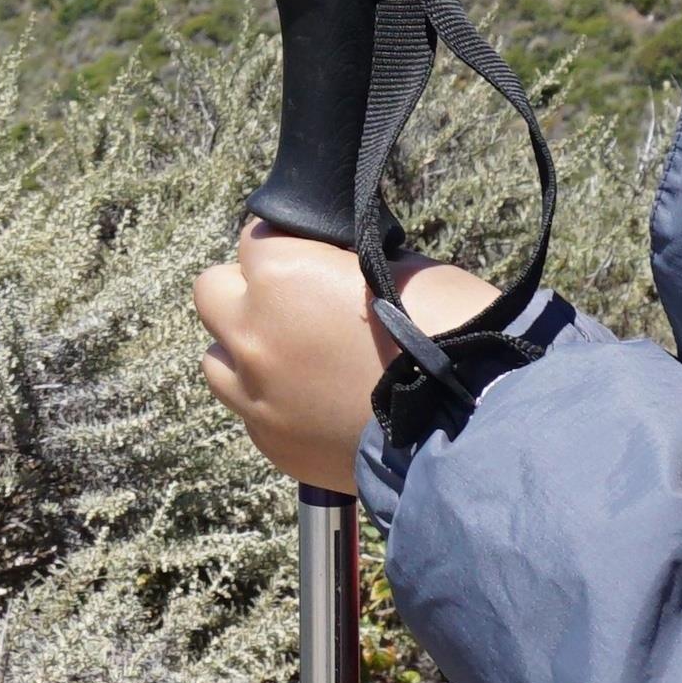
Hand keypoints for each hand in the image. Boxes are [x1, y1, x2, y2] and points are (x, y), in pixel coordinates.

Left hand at [194, 229, 493, 493]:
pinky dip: (272, 401)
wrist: (469, 430)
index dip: (287, 246)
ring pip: (216, 359)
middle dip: (248, 292)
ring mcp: (256, 395)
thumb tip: (331, 270)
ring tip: (297, 359)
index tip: (311, 259)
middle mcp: (254, 333)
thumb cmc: (450, 336)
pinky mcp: (272, 443)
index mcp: (281, 276)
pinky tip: (316, 402)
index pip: (254, 238)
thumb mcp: (400, 268)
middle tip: (294, 305)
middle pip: (212, 292)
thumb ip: (342, 265)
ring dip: (247, 350)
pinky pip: (249, 411)